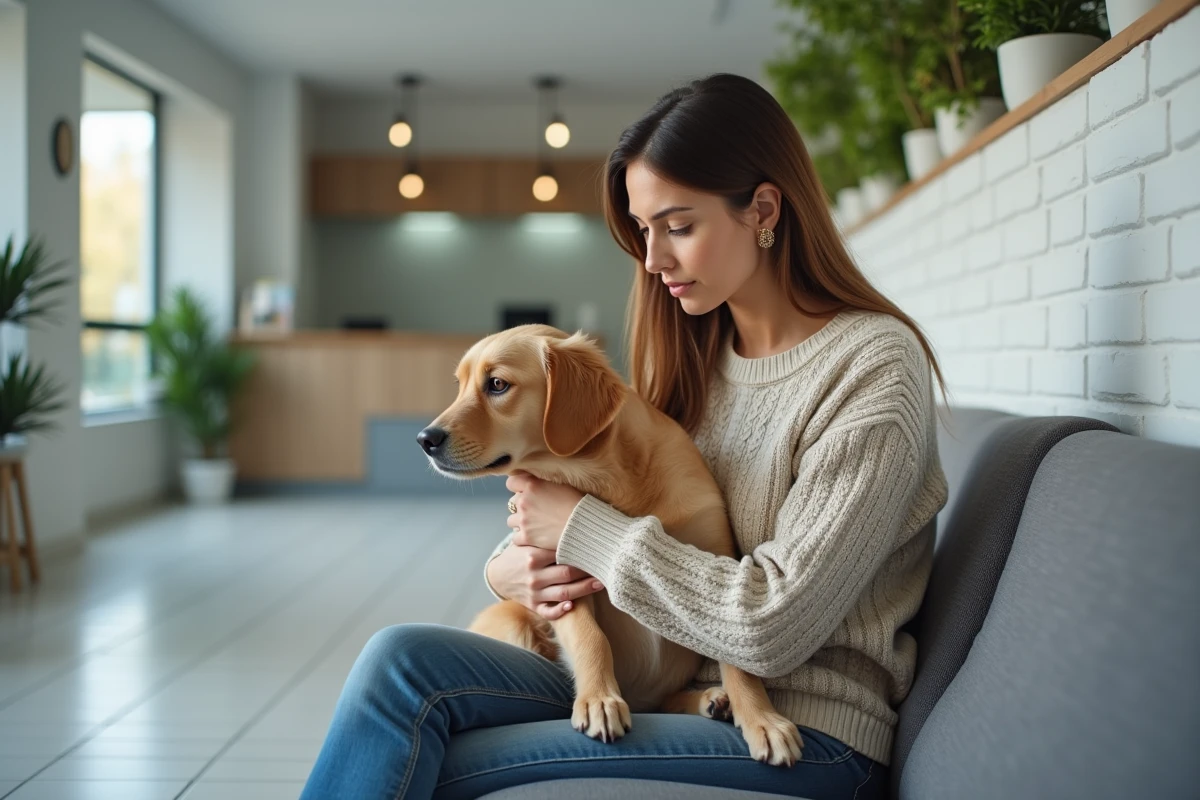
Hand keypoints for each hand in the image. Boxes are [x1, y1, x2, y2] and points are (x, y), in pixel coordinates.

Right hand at [486, 542, 604, 619]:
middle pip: (567, 573)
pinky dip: (559, 610)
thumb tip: (569, 514)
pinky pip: (548, 611)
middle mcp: (534, 574)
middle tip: (605, 565)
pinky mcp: (532, 605)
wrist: (498, 574)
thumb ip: (542, 533)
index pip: (562, 552)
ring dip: (584, 589)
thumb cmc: (518, 553)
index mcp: (533, 554)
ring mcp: (534, 592)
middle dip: (588, 570)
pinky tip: (572, 606)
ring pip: (563, 592)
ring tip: (601, 584)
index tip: (597, 547)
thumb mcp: (525, 540)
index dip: (581, 550)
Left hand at [506, 471, 584, 551]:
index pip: (512, 482)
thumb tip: (537, 482)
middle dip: (522, 506)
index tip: (525, 491)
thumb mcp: (561, 484)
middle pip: (512, 502)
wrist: (583, 525)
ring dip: (520, 522)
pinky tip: (534, 537)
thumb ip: (544, 483)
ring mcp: (523, 520)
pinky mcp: (526, 537)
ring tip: (534, 525)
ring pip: (511, 520)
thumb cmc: (577, 503)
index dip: (517, 487)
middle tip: (536, 510)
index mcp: (532, 485)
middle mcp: (524, 501)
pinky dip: (523, 538)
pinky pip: (515, 538)